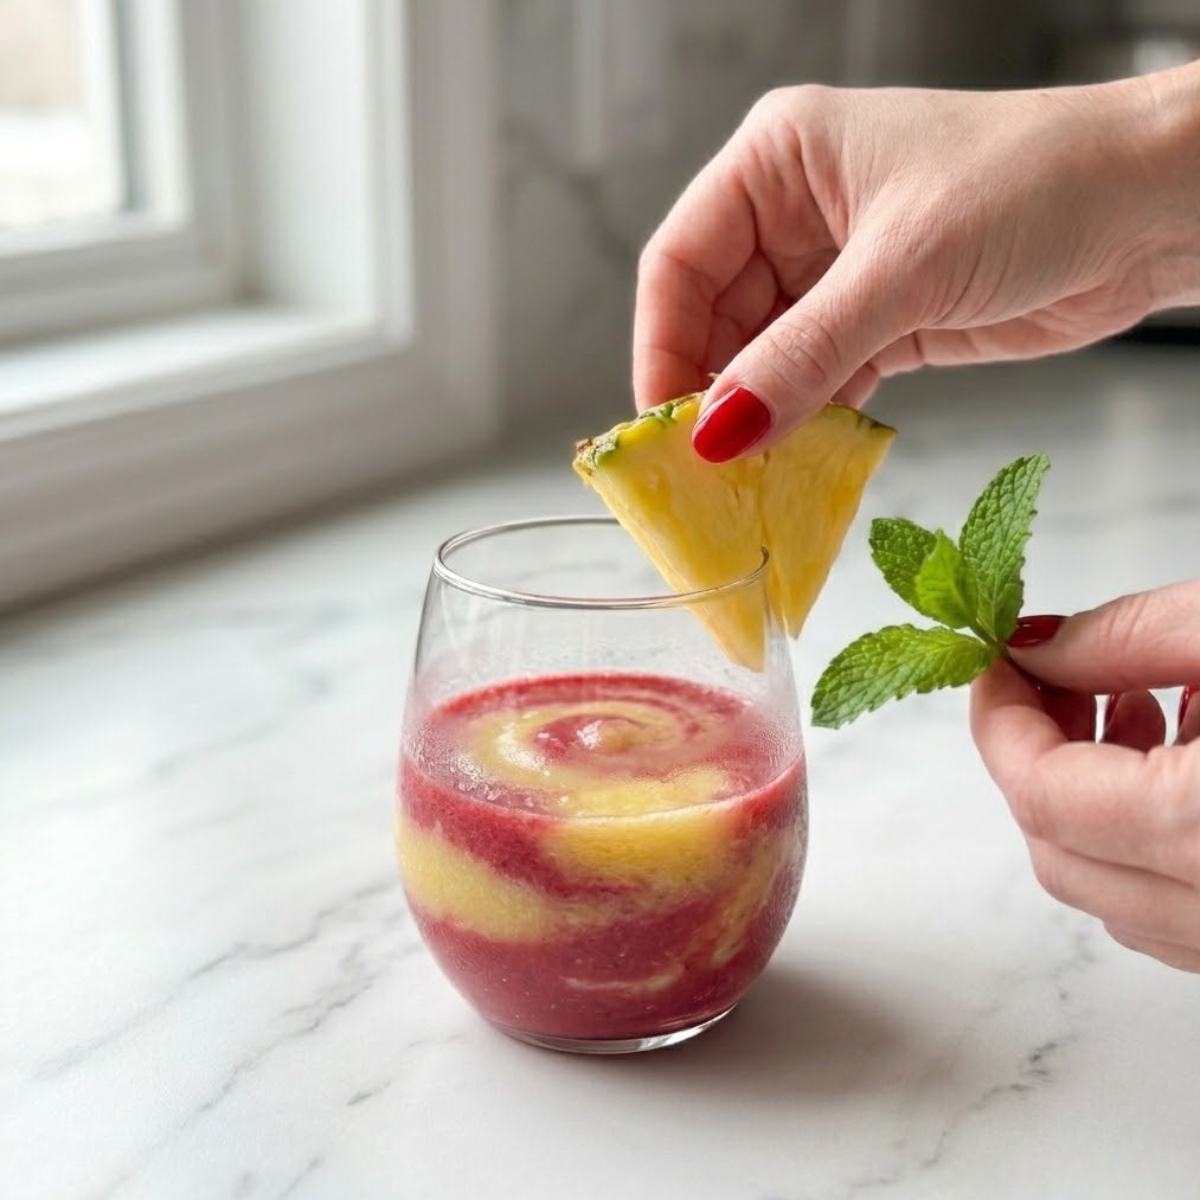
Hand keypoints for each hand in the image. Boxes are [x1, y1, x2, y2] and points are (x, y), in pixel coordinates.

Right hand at [634, 66, 1199, 460]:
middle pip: (713, 317)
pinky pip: (817, 381)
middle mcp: (796, 213)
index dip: (661, 344)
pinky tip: (794, 461)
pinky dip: (805, 422)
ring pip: (763, 358)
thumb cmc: (1039, 182)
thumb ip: (803, 355)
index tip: (664, 424)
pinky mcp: (881, 322)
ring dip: (757, 417)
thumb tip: (718, 432)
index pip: (681, 259)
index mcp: (781, 160)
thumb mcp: (902, 268)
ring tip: (743, 479)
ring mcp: (837, 272)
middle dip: (708, 393)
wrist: (1155, 206)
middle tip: (700, 471)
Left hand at [970, 581, 1199, 971]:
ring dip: (1095, 802)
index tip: (995, 665)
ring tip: (1137, 708)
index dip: (1001, 721)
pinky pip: (1180, 917)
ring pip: (1117, 896)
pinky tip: (1188, 761)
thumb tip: (1037, 650)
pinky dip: (1153, 845)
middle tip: (1059, 682)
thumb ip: (1132, 637)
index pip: (1042, 793)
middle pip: (1063, 854)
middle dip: (1038, 759)